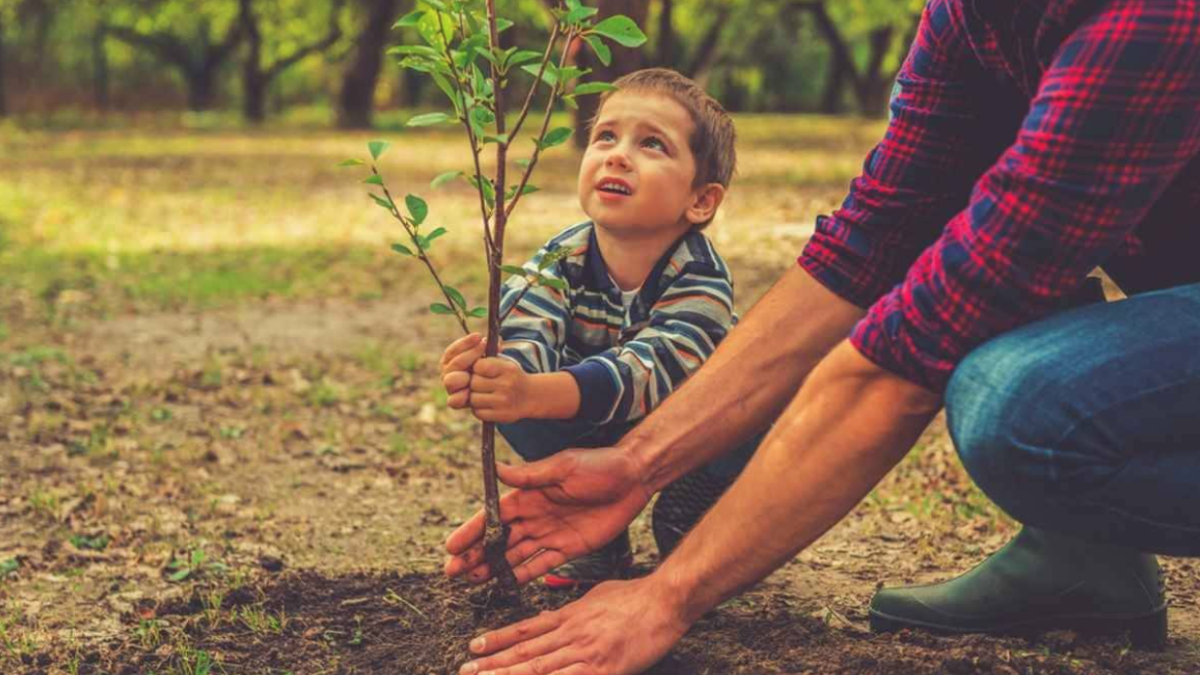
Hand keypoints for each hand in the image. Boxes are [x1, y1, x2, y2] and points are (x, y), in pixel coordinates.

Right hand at [441, 333, 485, 409]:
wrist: (490, 391)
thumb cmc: (487, 370)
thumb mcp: (488, 358)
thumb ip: (490, 349)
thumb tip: (499, 341)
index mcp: (450, 361)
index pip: (453, 350)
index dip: (465, 343)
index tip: (478, 336)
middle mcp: (447, 373)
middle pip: (454, 363)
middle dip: (469, 355)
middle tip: (483, 348)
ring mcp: (451, 388)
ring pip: (450, 381)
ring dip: (462, 376)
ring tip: (474, 374)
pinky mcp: (455, 401)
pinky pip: (453, 401)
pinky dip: (461, 397)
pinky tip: (469, 392)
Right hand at [445, 448, 650, 584]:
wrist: (633, 478)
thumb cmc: (599, 466)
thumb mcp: (564, 466)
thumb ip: (531, 475)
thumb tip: (497, 470)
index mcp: (529, 494)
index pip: (494, 515)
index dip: (472, 531)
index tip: (452, 546)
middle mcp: (535, 515)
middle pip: (499, 539)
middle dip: (475, 555)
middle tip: (452, 572)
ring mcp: (550, 533)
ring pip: (515, 555)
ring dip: (493, 567)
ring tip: (470, 580)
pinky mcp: (568, 548)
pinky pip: (541, 564)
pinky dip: (522, 575)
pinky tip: (504, 584)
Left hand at [457, 576, 689, 674]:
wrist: (665, 600)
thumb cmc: (635, 597)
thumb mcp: (595, 596)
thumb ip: (571, 609)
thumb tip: (549, 617)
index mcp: (569, 615)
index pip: (525, 630)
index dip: (498, 639)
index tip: (474, 647)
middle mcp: (572, 634)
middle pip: (525, 653)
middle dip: (493, 664)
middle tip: (466, 671)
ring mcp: (587, 653)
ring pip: (540, 669)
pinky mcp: (605, 669)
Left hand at [466, 357, 532, 423]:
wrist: (530, 396)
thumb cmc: (510, 376)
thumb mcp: (504, 363)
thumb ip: (486, 359)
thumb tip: (467, 359)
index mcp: (507, 369)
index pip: (479, 366)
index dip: (476, 368)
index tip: (481, 370)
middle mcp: (507, 385)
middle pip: (474, 383)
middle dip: (474, 383)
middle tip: (481, 383)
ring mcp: (504, 401)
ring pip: (473, 399)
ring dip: (474, 397)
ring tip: (483, 394)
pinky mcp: (501, 415)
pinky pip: (477, 412)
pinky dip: (478, 408)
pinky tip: (486, 404)